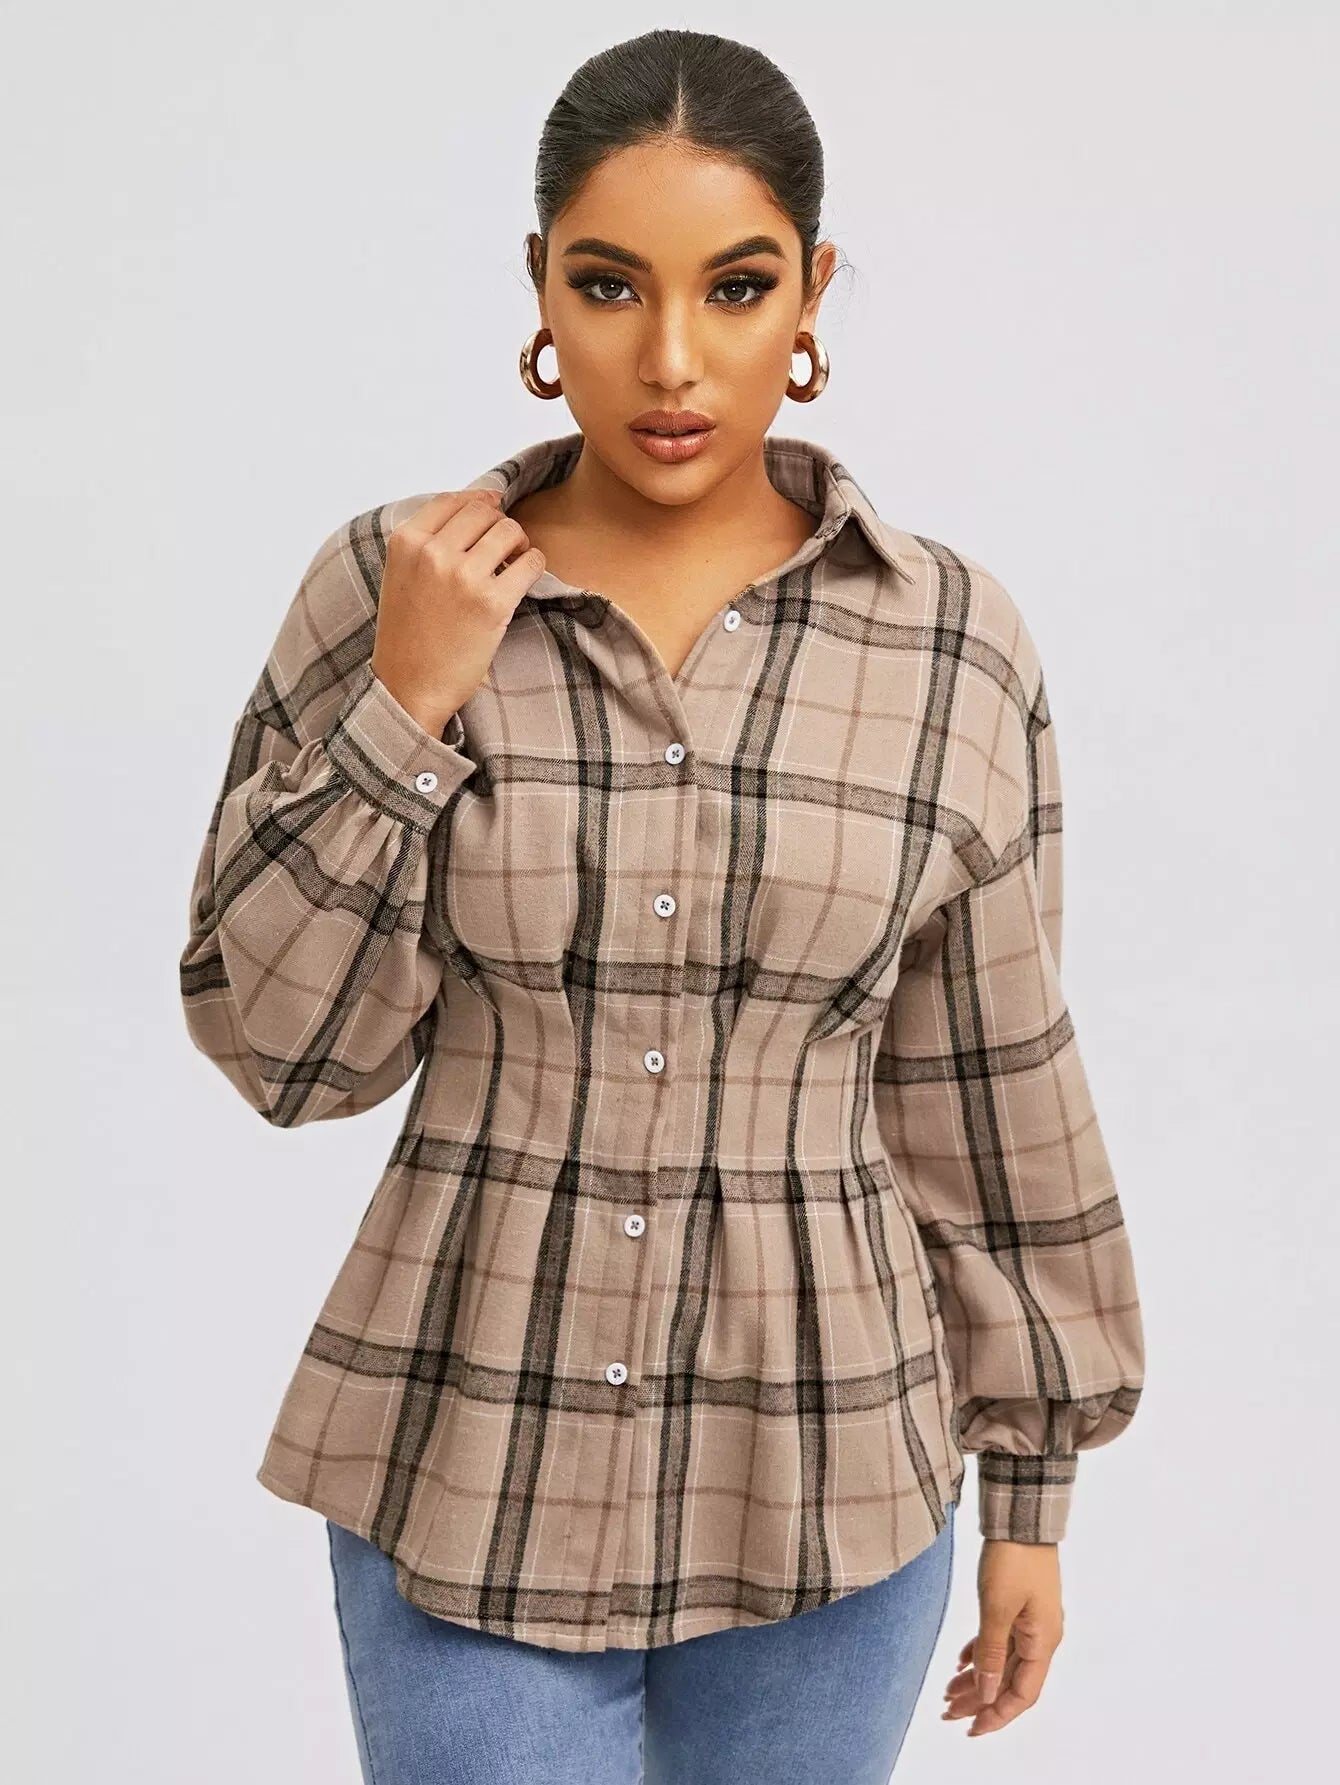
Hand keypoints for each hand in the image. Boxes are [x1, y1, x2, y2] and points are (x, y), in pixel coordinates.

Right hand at [370, 487, 545, 738]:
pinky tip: (525, 579)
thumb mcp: (402, 575)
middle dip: (499, 525)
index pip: (452, 501)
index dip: (478, 502)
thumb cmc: (408, 635)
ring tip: (513, 565)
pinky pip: (530, 563)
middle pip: (484, 512)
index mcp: (406, 543)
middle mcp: (432, 554)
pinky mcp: (492, 603)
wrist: (409, 687)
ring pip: (509, 531)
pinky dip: (534, 565)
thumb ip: (429, 541)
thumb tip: (484, 502)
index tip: (492, 512)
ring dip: (519, 544)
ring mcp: (463, 577)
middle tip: (504, 549)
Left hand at [941, 1539, 1063, 1736]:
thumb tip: (987, 1693)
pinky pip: (999, 1640)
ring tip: (947, 1692)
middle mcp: (1040, 1636)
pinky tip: (960, 1663)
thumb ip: (991, 1653)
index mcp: (1042, 1642)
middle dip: (979, 1700)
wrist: (1020, 1517)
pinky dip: (980, 1653)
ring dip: (977, 1678)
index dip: (998, 1715)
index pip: (1022, 1693)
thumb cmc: (1013, 1560)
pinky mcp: (1018, 1605)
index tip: (971, 1728)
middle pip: (1009, 1680)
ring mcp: (1030, 1621)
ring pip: (1001, 1661)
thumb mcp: (997, 1608)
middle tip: (947, 1713)